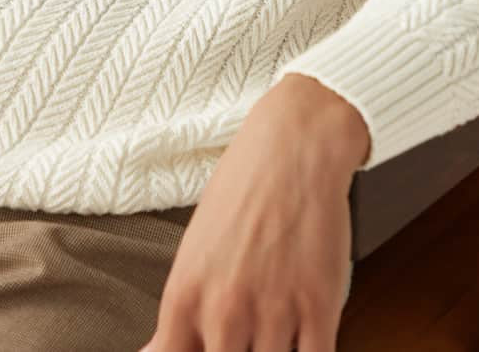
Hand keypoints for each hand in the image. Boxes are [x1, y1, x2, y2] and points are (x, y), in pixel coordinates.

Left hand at [138, 75, 366, 351]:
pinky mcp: (319, 308)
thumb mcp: (194, 249)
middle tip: (243, 336)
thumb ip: (183, 310)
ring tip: (273, 327)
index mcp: (184, 295)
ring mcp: (272, 312)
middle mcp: (223, 310)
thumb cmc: (242, 189)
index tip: (204, 349)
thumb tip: (159, 350)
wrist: (293, 147)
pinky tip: (303, 340)